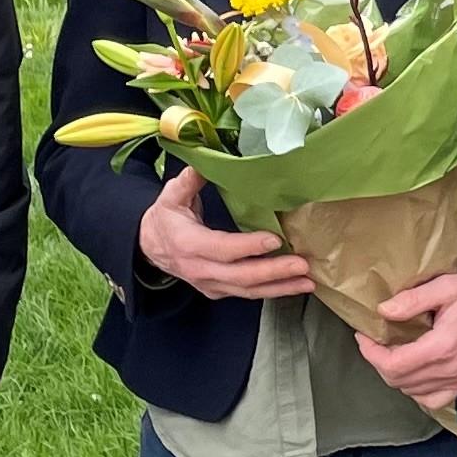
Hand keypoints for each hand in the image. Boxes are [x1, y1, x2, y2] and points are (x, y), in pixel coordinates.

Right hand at [139, 168, 312, 300]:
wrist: (150, 248)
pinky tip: (294, 285)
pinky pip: (248, 293)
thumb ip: (189, 180)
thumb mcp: (171, 196)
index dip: (247, 247)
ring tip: (307, 282)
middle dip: (273, 272)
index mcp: (188, 243)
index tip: (274, 240)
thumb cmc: (166, 219)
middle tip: (301, 265)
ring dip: (280, 287)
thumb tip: (204, 162)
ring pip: (247, 290)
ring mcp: (210, 284)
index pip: (221, 248)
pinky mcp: (219, 291)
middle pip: (240, 276)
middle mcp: (200, 269)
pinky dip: (273, 291)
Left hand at [359, 269, 456, 408]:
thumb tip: (383, 311)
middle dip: (379, 362)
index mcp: (442, 347)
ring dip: (396, 377)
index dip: (371, 353)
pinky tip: (414, 375)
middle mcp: (451, 369)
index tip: (364, 336)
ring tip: (392, 355)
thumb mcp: (445, 286)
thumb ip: (412, 300)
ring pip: (413, 392)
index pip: (393, 365)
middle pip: (399, 381)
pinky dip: (418, 392)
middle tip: (375, 343)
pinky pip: (435, 400)